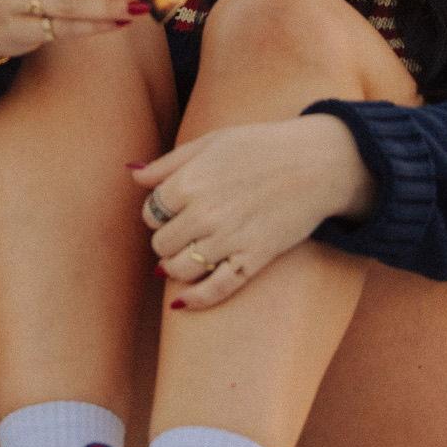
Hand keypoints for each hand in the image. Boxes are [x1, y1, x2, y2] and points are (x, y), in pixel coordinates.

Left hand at [134, 114, 375, 308]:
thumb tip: (133, 172)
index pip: (150, 213)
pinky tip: (182, 303)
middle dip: (165, 239)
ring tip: (182, 258)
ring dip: (175, 267)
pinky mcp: (254, 259)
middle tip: (181, 231)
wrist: (314, 164)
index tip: (170, 210)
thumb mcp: (208, 143)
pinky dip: (195, 299)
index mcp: (188, 182)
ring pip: (180, 268)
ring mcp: (229, 239)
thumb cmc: (258, 147)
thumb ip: (168, 163)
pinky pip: (216, 288)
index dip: (156, 213)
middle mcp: (203, 214)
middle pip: (161, 243)